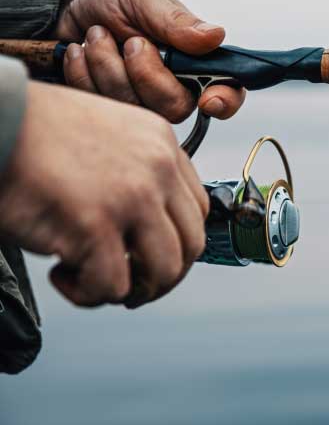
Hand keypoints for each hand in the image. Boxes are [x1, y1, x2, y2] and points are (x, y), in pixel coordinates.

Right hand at [0, 82, 208, 307]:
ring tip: (95, 281)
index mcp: (162, 144)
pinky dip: (87, 293)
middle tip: (131, 284)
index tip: (149, 256)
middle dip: (162, 276)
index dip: (177, 243)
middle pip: (191, 245)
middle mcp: (157, 169)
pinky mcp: (95, 225)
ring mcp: (131, 198)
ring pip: (164, 271)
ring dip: (133, 290)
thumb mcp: (108, 135)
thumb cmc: (35, 132)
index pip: (197, 210)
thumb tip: (149, 225)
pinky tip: (60, 272)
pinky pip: (114, 286)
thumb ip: (138, 170)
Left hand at [53, 0, 244, 122]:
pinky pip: (102, 108)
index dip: (223, 101)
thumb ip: (177, 21)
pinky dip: (83, 73)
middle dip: (143, 73)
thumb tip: (215, 36)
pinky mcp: (112, 109)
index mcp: (193, 60)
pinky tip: (81, 53)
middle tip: (129, 41)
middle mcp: (173, 86)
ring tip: (97, 36)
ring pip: (135, 109)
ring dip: (106, 65)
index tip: (208, 99)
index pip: (226, 91)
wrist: (65, 5)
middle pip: (174, 107)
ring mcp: (142, 101)